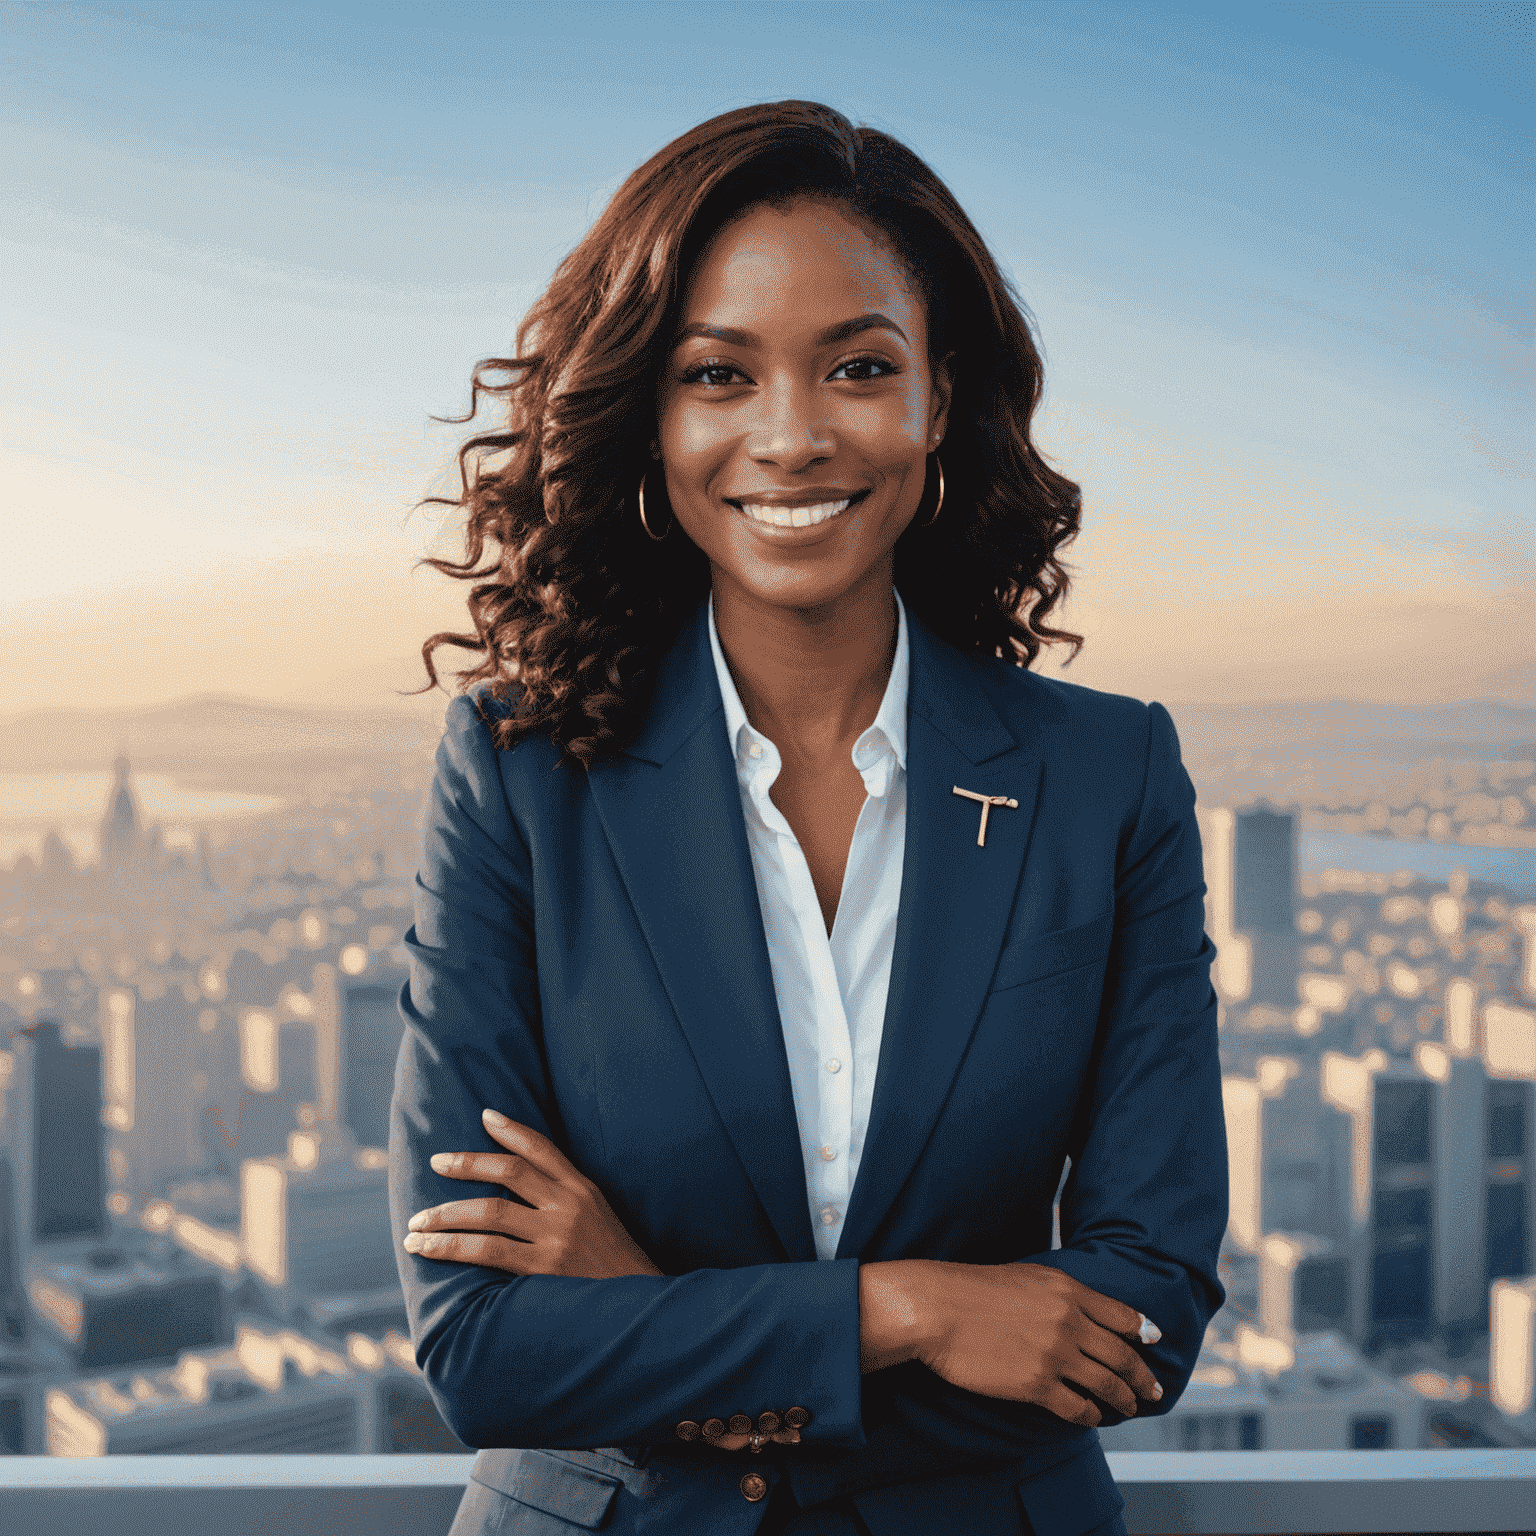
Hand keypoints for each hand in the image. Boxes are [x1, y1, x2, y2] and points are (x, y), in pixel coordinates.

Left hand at [403, 1109, 662, 1279]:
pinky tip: (429, 1249)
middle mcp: (569, 1206)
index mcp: (584, 1189)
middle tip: (436, 1163)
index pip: (543, 1148)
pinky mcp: (543, 1269)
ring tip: (416, 1224)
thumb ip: (566, 1199)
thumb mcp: (599, 1218)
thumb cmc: (614, 1264)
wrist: (640, 1305)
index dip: (511, 1129)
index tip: (484, 1116)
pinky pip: (488, 1252)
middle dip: (467, 1164)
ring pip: (489, 1213)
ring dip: (445, 1216)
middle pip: (509, 1171)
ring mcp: (556, 1237)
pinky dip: (453, 1248)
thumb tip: (520, 1189)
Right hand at [913, 1261, 1163, 1426]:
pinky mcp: (1035, 1385)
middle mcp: (1068, 1322)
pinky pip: (1077, 1408)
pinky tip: (1092, 1417)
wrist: (937, 1309)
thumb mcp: (1027, 1275)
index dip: (1143, 1331)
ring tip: (1129, 1407)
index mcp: (1068, 1290)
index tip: (1153, 1342)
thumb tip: (1082, 1306)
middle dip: (1143, 1377)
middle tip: (1153, 1389)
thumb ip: (1060, 1292)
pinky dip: (1091, 1415)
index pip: (1123, 1315)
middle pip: (1123, 1356)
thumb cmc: (972, 1288)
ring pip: (1107, 1385)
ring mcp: (1054, 1355)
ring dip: (1124, 1400)